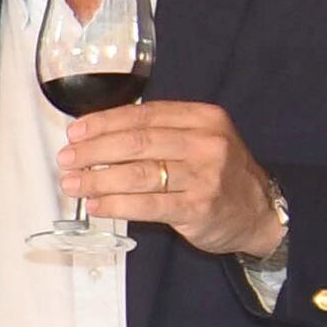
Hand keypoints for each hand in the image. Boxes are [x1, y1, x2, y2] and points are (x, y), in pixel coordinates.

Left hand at [60, 100, 284, 256]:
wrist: (260, 210)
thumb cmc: (220, 174)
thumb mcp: (200, 140)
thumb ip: (161, 133)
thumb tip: (100, 136)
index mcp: (203, 119)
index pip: (144, 116)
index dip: (104, 123)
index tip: (76, 131)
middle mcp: (206, 143)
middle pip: (137, 142)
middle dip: (93, 151)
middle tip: (67, 159)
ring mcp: (204, 176)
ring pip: (139, 174)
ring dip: (97, 179)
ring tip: (72, 184)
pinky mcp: (198, 207)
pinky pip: (148, 205)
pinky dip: (116, 204)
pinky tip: (97, 205)